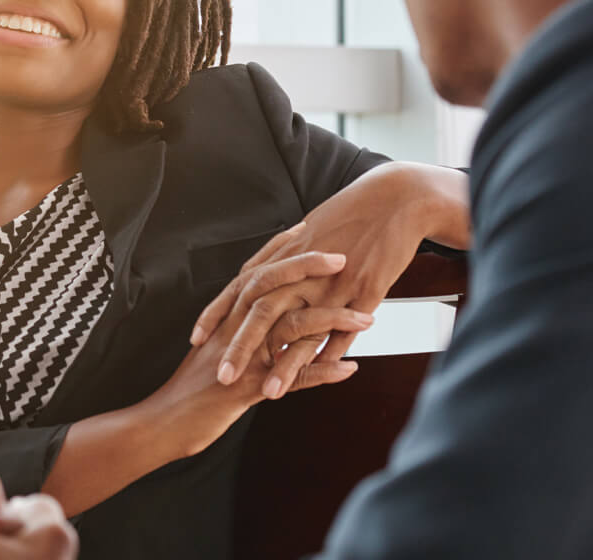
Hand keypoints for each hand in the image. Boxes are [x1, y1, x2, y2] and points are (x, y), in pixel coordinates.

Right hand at [142, 250, 372, 458]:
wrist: (166, 421)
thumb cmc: (193, 389)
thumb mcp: (219, 354)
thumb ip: (243, 336)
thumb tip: (268, 325)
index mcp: (226, 317)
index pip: (255, 272)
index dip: (280, 250)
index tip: (306, 229)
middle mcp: (232, 329)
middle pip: (271, 285)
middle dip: (308, 268)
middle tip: (341, 255)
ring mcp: (241, 356)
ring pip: (291, 326)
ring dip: (332, 320)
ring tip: (367, 318)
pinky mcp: (249, 386)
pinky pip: (293, 376)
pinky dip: (323, 372)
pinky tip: (349, 368)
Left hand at [189, 162, 468, 398]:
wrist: (394, 199)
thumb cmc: (351, 215)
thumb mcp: (309, 234)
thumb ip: (283, 259)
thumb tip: (262, 275)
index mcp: (285, 257)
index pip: (240, 289)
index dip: (218, 314)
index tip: (197, 338)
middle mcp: (303, 270)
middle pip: (261, 312)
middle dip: (240, 347)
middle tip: (223, 376)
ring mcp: (333, 282)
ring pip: (301, 327)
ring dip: (284, 363)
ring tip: (270, 392)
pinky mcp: (366, 290)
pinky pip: (344, 328)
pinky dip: (331, 352)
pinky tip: (320, 376)